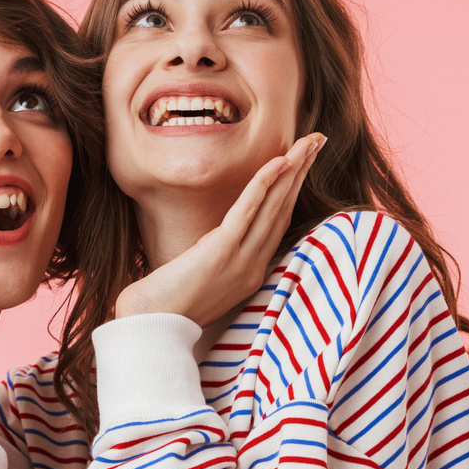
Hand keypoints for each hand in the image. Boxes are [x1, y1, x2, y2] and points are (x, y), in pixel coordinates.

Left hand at [115, 133, 324, 324]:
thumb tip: (218, 238)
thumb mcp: (202, 278)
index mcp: (251, 272)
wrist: (151, 326)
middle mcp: (253, 266)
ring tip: (308, 143)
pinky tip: (278, 162)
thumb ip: (218, 258)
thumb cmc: (166, 305)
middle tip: (317, 141)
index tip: (303, 164)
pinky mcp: (221, 252)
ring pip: (274, 207)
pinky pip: (247, 212)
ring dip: (293, 171)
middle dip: (302, 173)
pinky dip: (264, 185)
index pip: (278, 223)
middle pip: (284, 210)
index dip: (293, 191)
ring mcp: (240, 261)